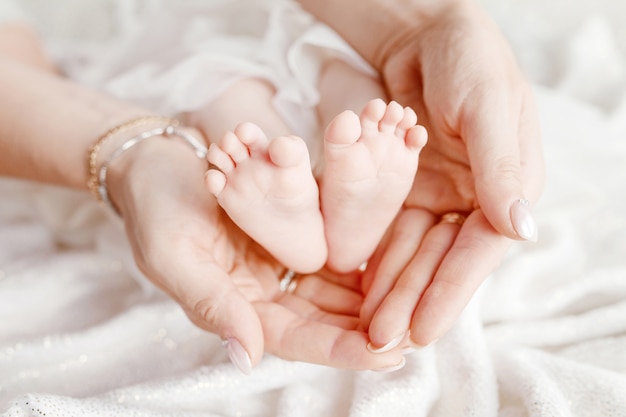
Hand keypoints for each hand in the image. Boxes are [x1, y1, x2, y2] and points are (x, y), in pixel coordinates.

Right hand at [107, 134, 403, 372]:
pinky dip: (366, 251)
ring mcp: (285, 261)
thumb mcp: (175, 257)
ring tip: (420, 297)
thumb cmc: (155, 208)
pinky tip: (398, 253)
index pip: (298, 338)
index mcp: (240, 309)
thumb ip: (212, 305)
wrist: (156, 161)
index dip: (342, 350)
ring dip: (378, 294)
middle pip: (329, 319)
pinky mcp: (296, 229)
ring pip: (340, 287)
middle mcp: (269, 292)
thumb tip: (245, 356)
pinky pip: (336, 245)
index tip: (389, 354)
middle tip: (421, 329)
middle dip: (373, 326)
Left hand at [361, 1, 544, 346]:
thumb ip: (501, 167)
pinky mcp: (403, 187)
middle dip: (413, 300)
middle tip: (384, 339)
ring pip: (412, 252)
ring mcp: (437, 195)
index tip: (425, 330)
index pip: (479, 250)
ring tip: (367, 326)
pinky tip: (355, 285)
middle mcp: (473, 198)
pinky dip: (373, 256)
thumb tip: (521, 230)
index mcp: (507, 186)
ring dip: (390, 288)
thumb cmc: (469, 59)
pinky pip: (387, 227)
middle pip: (440, 259)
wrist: (423, 34)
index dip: (452, 291)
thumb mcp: (488, 106)